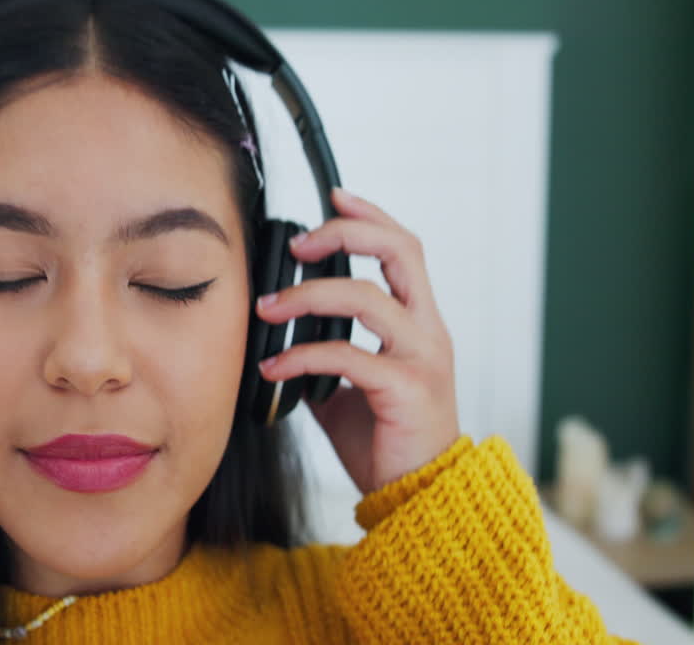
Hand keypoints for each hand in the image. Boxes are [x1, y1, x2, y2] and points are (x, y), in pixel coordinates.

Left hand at [255, 188, 459, 494]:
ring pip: (367, 298)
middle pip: (399, 250)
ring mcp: (422, 358)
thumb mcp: (351, 385)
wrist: (419, 497)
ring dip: (307, 296)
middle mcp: (427, 331)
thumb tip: (278, 332)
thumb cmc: (386, 439)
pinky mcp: (407, 390)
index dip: (370, 216)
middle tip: (298, 243)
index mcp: (418, 322)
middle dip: (345, 233)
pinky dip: (303, 355)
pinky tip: (273, 366)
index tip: (333, 197)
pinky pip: (349, 356)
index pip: (403, 248)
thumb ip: (327, 352)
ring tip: (266, 309)